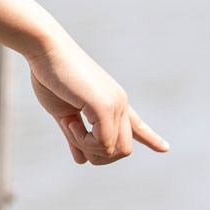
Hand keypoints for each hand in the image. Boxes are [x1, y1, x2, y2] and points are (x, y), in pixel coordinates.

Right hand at [25, 39, 168, 164]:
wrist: (45, 49)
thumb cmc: (49, 75)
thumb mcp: (63, 112)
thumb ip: (74, 135)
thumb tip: (82, 160)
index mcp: (111, 101)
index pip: (136, 125)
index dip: (150, 138)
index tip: (165, 149)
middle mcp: (119, 103)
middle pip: (123, 149)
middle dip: (98, 155)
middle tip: (73, 138)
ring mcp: (115, 103)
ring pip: (113, 150)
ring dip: (89, 148)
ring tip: (70, 126)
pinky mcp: (105, 105)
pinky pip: (103, 143)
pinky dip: (83, 141)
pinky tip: (70, 123)